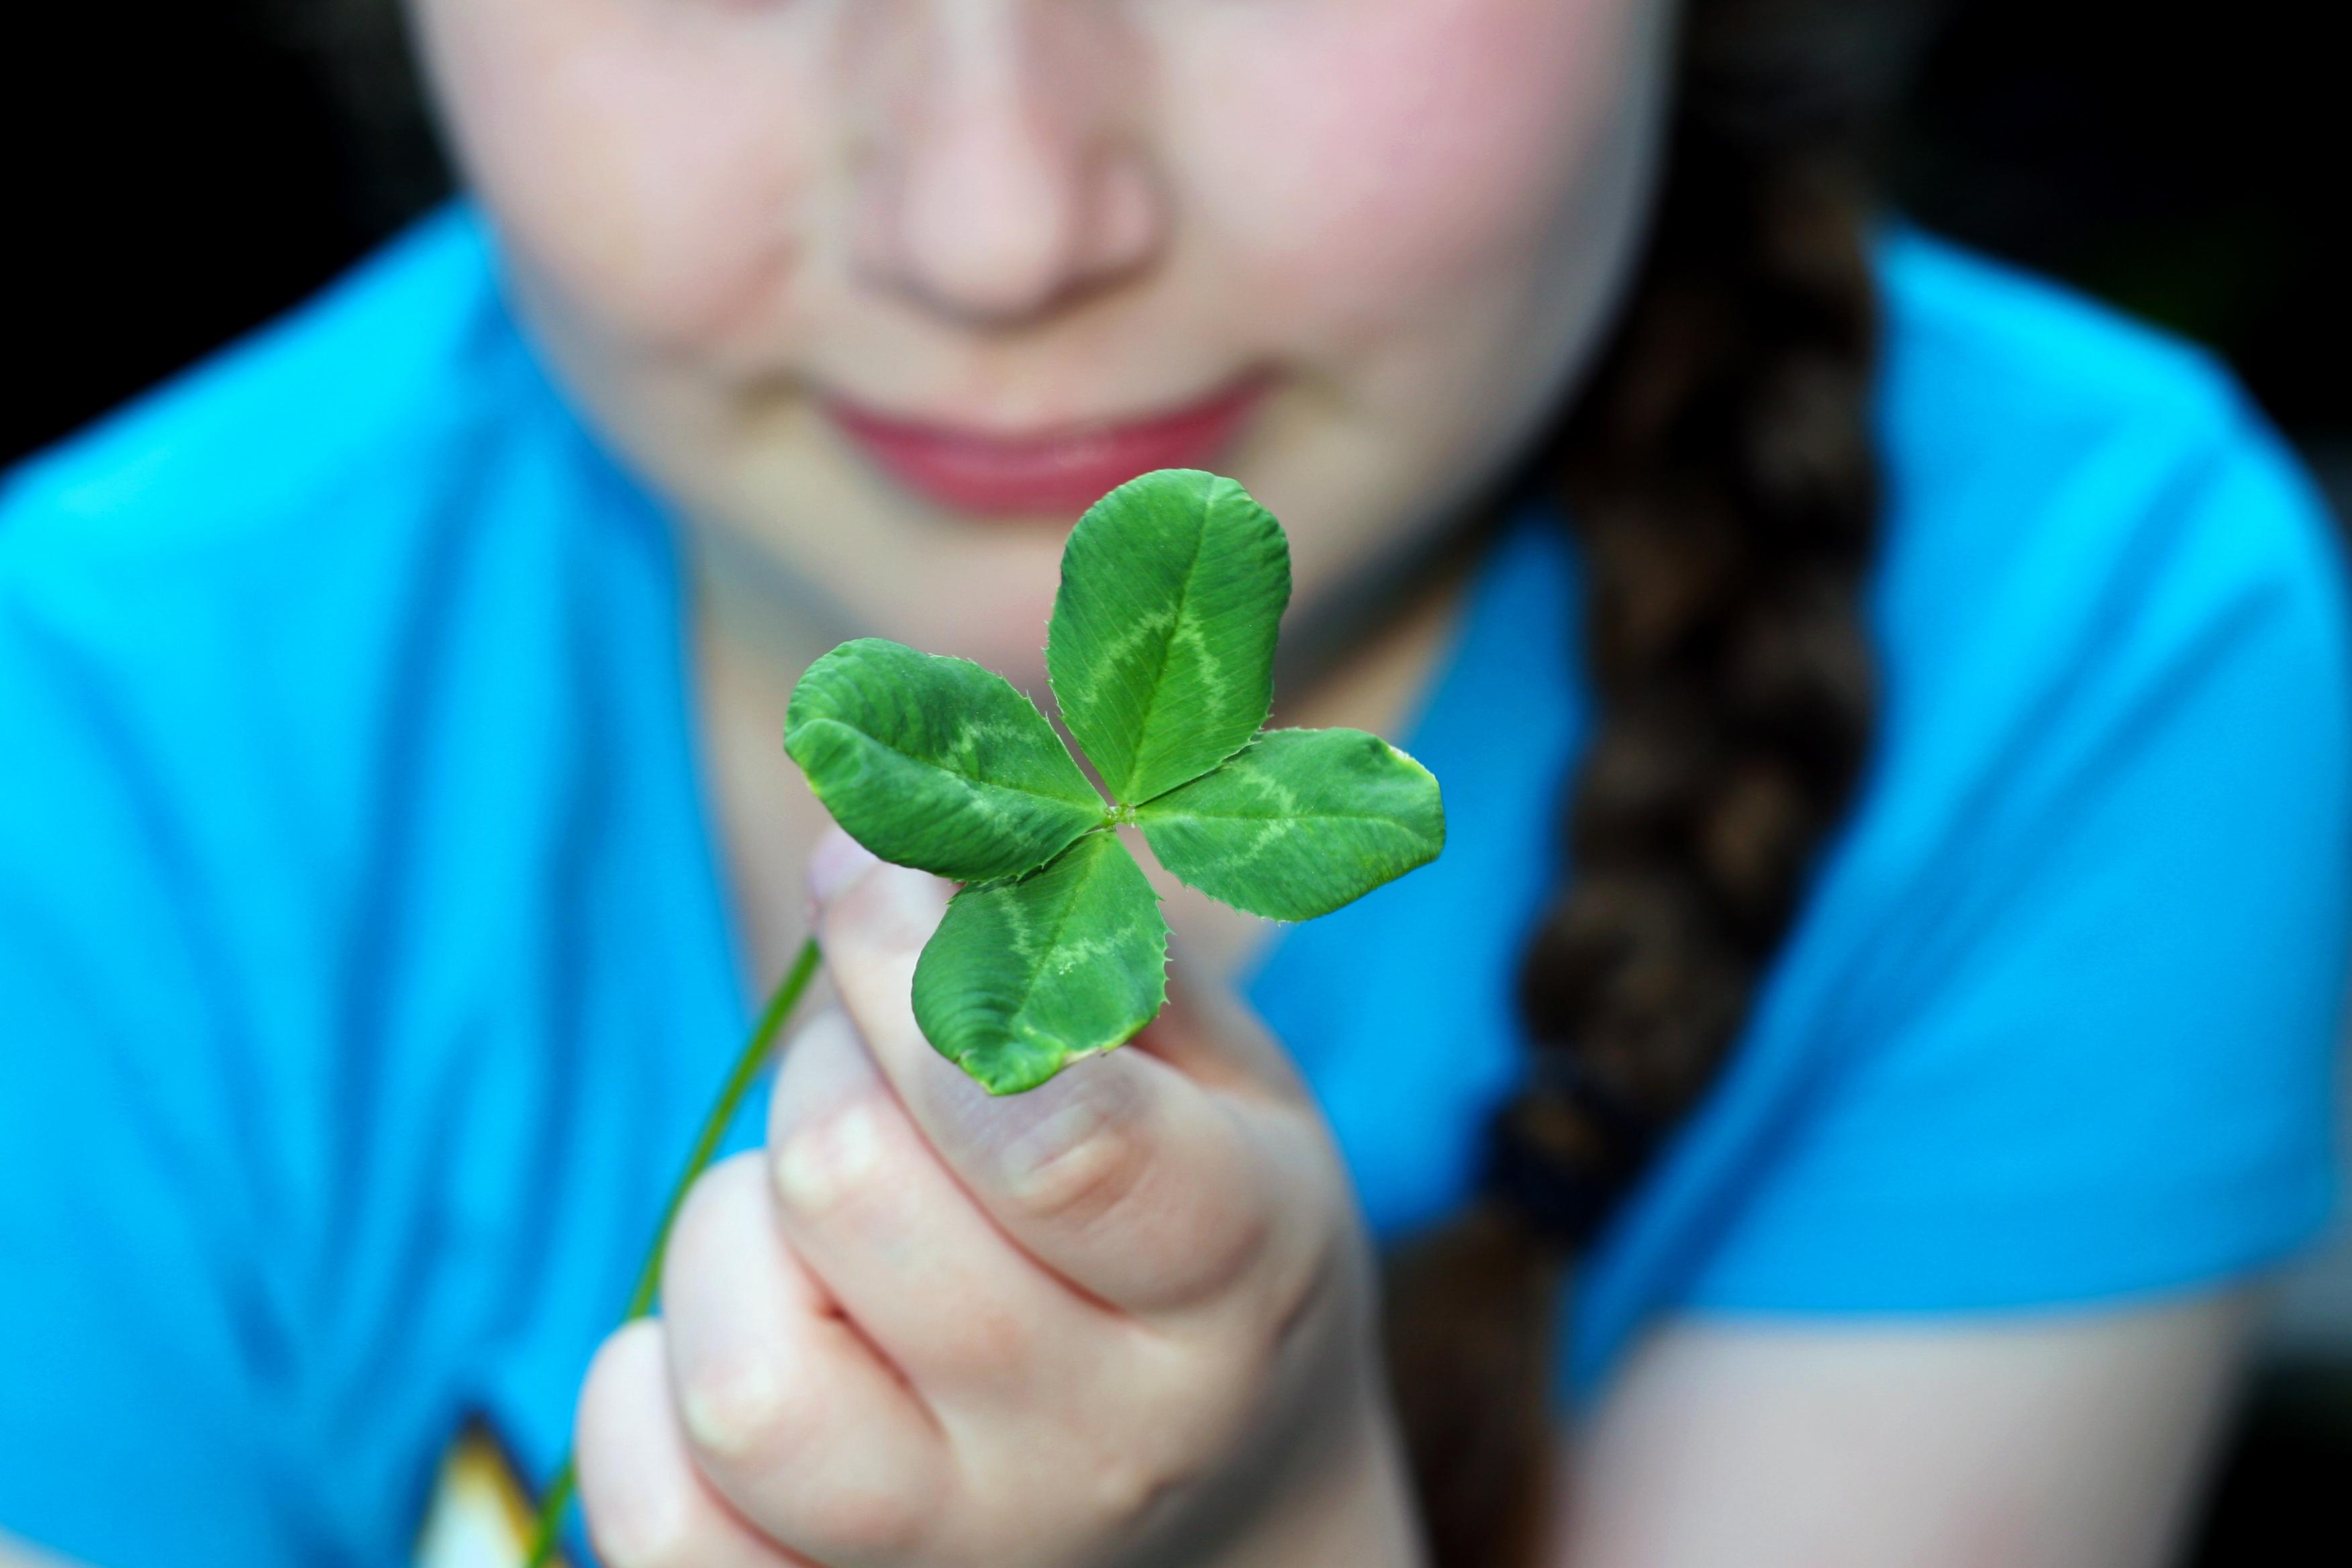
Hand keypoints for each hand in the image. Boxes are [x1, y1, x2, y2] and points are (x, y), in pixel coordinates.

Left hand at [572, 832, 1421, 1566]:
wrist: (1221, 1516)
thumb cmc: (1204, 1247)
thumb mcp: (1222, 1083)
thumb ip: (1090, 944)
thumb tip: (900, 815)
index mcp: (1234, 1275)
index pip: (1057, 1130)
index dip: (918, 963)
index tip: (874, 877)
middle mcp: (1105, 1444)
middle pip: (857, 1193)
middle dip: (834, 1061)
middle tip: (881, 1058)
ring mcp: (961, 1556)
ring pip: (746, 1374)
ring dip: (738, 1233)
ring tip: (819, 1221)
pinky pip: (651, 1508)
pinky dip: (645, 1390)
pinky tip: (752, 1326)